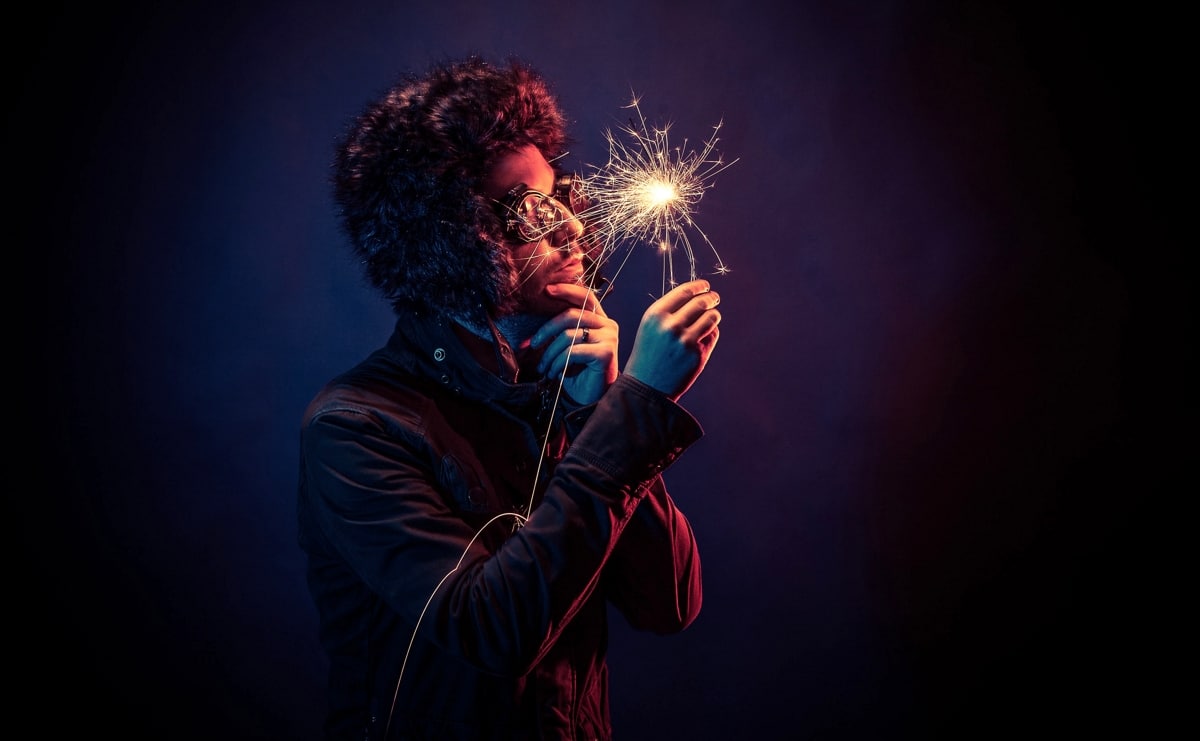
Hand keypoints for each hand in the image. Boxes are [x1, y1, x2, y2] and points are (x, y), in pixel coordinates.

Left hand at [530, 283, 618, 404]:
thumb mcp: (567, 346)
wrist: (590, 398)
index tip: (547, 290)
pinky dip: (558, 363)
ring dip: (550, 354)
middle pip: (571, 315)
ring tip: (545, 368)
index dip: (566, 290)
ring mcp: (609, 338)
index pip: (585, 297)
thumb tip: (535, 320)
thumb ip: (561, 329)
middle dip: (546, 329)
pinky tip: (555, 373)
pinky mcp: (605, 353)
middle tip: (533, 344)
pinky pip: (572, 351)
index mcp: (600, 320)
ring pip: (568, 335)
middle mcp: (608, 325)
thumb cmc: (578, 371)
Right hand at [623, 280, 721, 401]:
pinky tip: (702, 338)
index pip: (684, 292)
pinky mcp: (698, 354)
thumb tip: (696, 296)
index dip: (698, 286)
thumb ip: (669, 311)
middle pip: (701, 302)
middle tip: (714, 298)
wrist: (645, 387)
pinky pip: (712, 335)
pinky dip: (711, 333)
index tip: (705, 286)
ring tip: (711, 316)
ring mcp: (685, 340)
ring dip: (714, 314)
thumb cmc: (648, 355)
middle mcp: (670, 325)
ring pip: (711, 317)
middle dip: (710, 298)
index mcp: (655, 315)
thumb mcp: (650, 327)